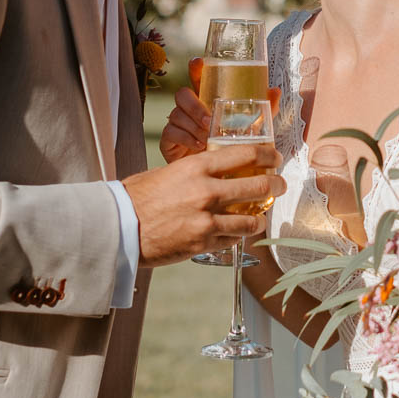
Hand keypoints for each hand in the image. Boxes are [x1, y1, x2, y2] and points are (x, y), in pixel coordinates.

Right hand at [122, 141, 286, 266]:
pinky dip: (238, 235)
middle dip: (275, 185)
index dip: (267, 155)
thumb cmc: (137, 197)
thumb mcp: (168, 172)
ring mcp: (207, 219)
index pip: (245, 155)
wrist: (119, 227)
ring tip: (261, 216)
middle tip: (279, 185)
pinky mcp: (203, 242)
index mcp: (197, 167)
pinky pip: (232, 238)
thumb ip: (194, 171)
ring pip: (250, 219)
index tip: (274, 158)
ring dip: (260, 217)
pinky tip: (238, 232)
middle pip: (257, 186)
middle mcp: (206, 191)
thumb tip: (215, 171)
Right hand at [161, 58, 282, 162]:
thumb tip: (275, 91)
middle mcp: (189, 108)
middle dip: (195, 106)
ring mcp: (177, 122)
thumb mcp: (245, 128)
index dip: (196, 68)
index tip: (198, 63)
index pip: (198, 78)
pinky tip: (198, 146)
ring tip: (206, 138)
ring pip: (177, 114)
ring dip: (193, 126)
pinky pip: (171, 132)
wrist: (209, 175)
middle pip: (182, 94)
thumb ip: (259, 111)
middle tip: (209, 121)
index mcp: (206, 100)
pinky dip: (186, 139)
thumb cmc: (226, 146)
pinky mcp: (168, 139)